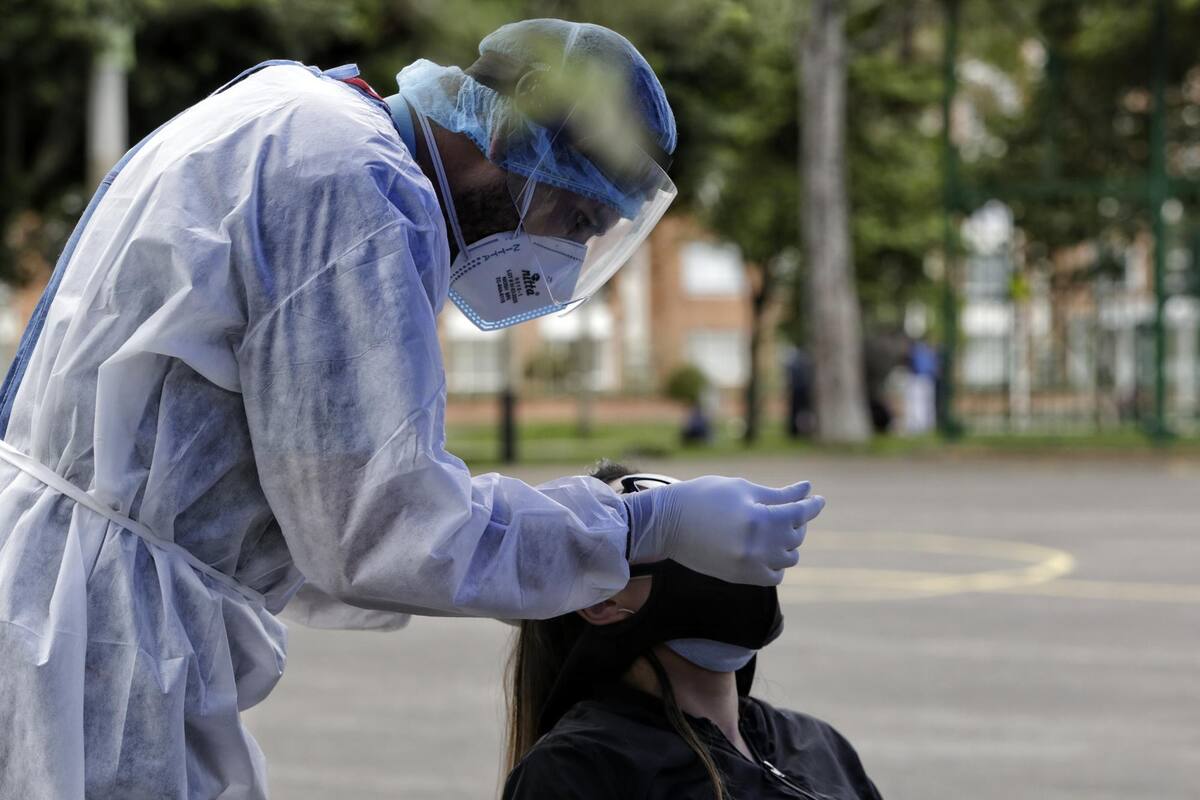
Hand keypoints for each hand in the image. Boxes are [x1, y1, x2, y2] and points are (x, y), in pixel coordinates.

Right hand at [623, 476, 824, 585]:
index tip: (819, 499)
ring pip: (789, 558)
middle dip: (796, 521)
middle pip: (795, 536)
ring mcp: (749, 565)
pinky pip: (774, 576)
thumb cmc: (704, 497)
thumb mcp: (742, 489)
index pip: (799, 513)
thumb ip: (777, 494)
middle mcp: (757, 546)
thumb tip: (807, 490)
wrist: (667, 523)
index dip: (812, 505)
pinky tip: (767, 550)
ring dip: (789, 543)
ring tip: (776, 529)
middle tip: (788, 509)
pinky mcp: (740, 577)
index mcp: (758, 519)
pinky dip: (777, 564)